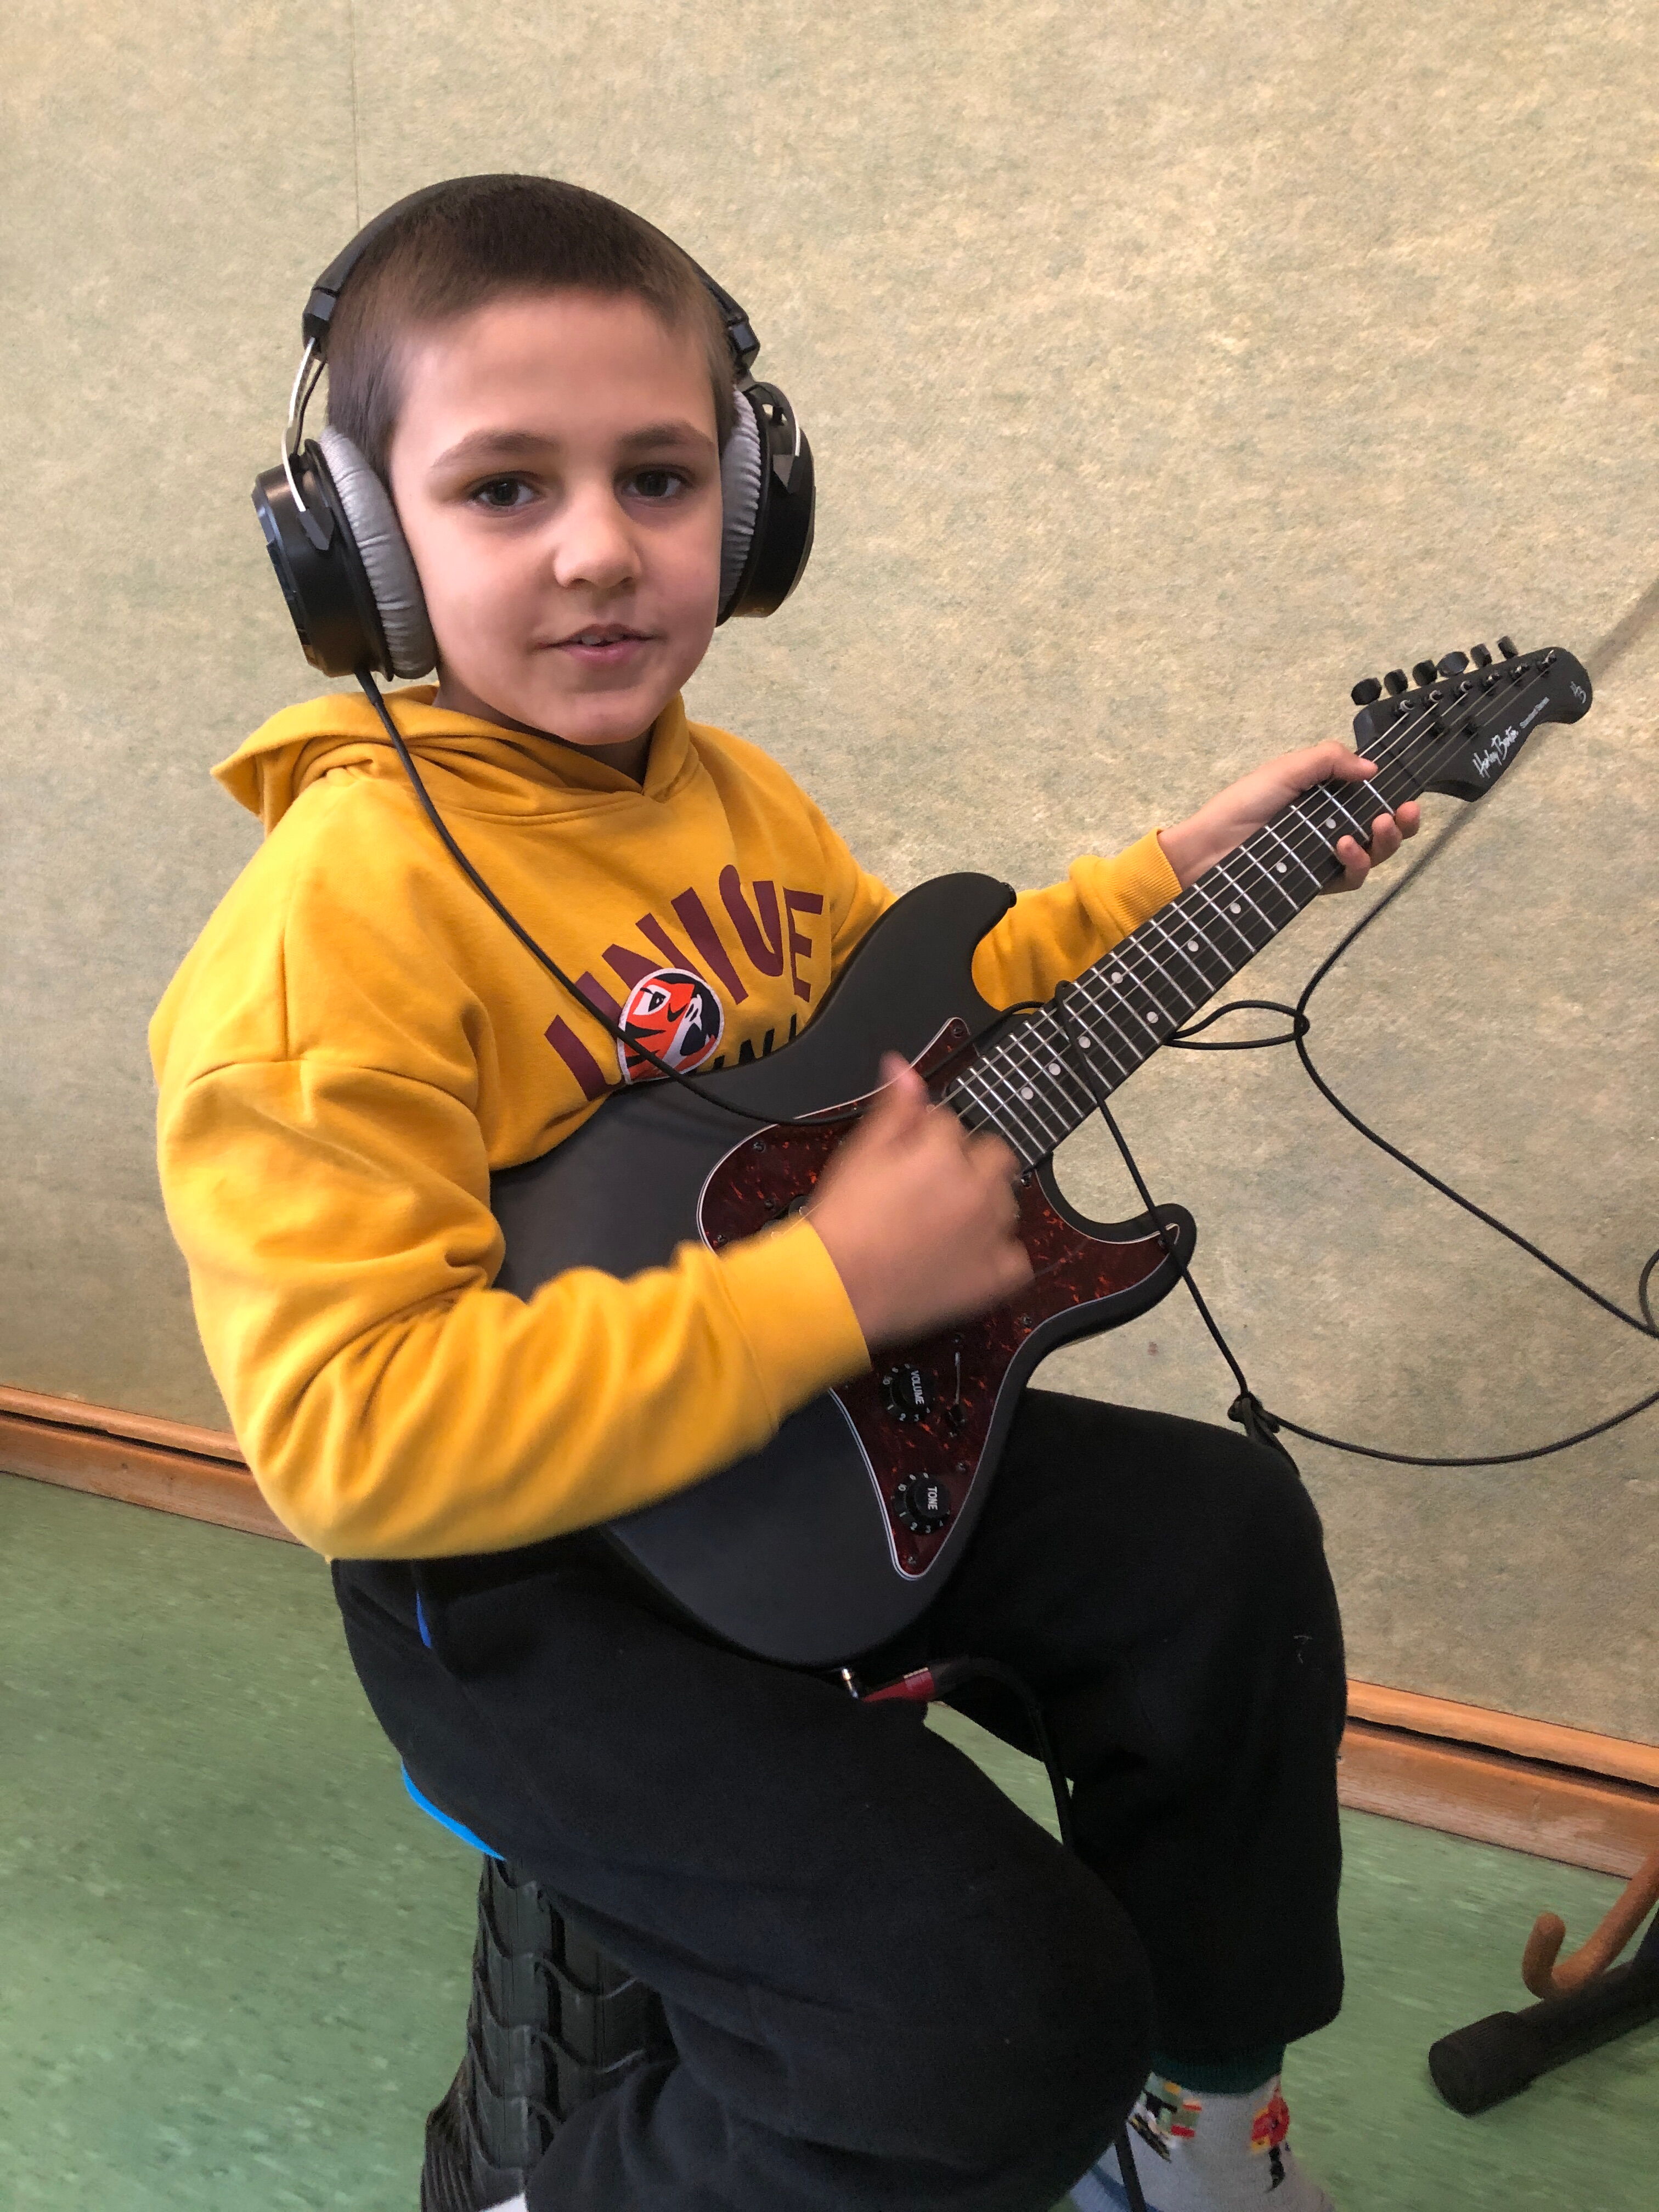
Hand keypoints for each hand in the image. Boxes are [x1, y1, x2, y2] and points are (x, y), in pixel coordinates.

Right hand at [809, 1055, 1032, 1351]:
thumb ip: (892, 1109)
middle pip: (994, 1156)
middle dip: (970, 1163)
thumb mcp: (860, 1153)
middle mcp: (977, 1188)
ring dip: (985, 1204)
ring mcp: (991, 1233)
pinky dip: (999, 1256)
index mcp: (944, 1152)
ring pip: (1007, 1201)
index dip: (924, 1138)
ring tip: (943, 1224)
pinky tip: (967, 1257)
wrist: (837, 1289)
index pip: (949, 1123)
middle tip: (932, 1188)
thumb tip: (902, 1068)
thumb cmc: (844, 1221)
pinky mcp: (994, 1277)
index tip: (906, 1159)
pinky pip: (1016, 1258)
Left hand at [1157, 741, 1420, 893]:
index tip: (1408, 795)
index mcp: (1327, 797)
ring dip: (1385, 842)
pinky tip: (1344, 848)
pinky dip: (1356, 863)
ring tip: (1375, 827)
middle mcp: (1332, 826)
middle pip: (1384, 829)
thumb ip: (1328, 760)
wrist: (1209, 849)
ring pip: (1374, 855)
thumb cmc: (1241, 806)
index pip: (1373, 797)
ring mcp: (1326, 856)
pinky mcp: (1317, 881)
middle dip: (1403, 823)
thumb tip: (1371, 768)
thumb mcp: (1286, 769)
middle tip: (1403, 813)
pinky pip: (1351, 878)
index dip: (1395, 797)